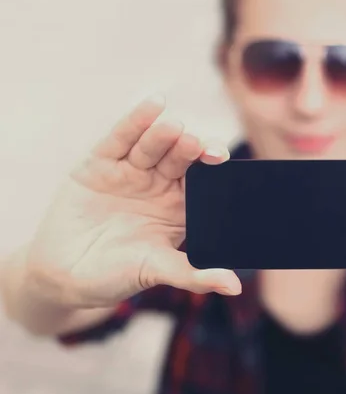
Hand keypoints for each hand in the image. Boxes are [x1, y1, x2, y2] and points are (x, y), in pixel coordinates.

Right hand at [26, 95, 240, 307]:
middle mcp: (160, 186)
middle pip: (179, 160)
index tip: (222, 161)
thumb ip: (193, 274)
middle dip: (189, 150)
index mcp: (180, 208)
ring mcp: (132, 173)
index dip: (212, 171)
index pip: (202, 183)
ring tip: (174, 129)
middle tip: (198, 145)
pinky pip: (121, 140)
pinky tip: (152, 106)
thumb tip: (234, 287)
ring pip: (153, 147)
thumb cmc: (115, 275)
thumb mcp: (156, 272)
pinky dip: (135, 123)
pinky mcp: (101, 164)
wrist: (62, 275)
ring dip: (164, 136)